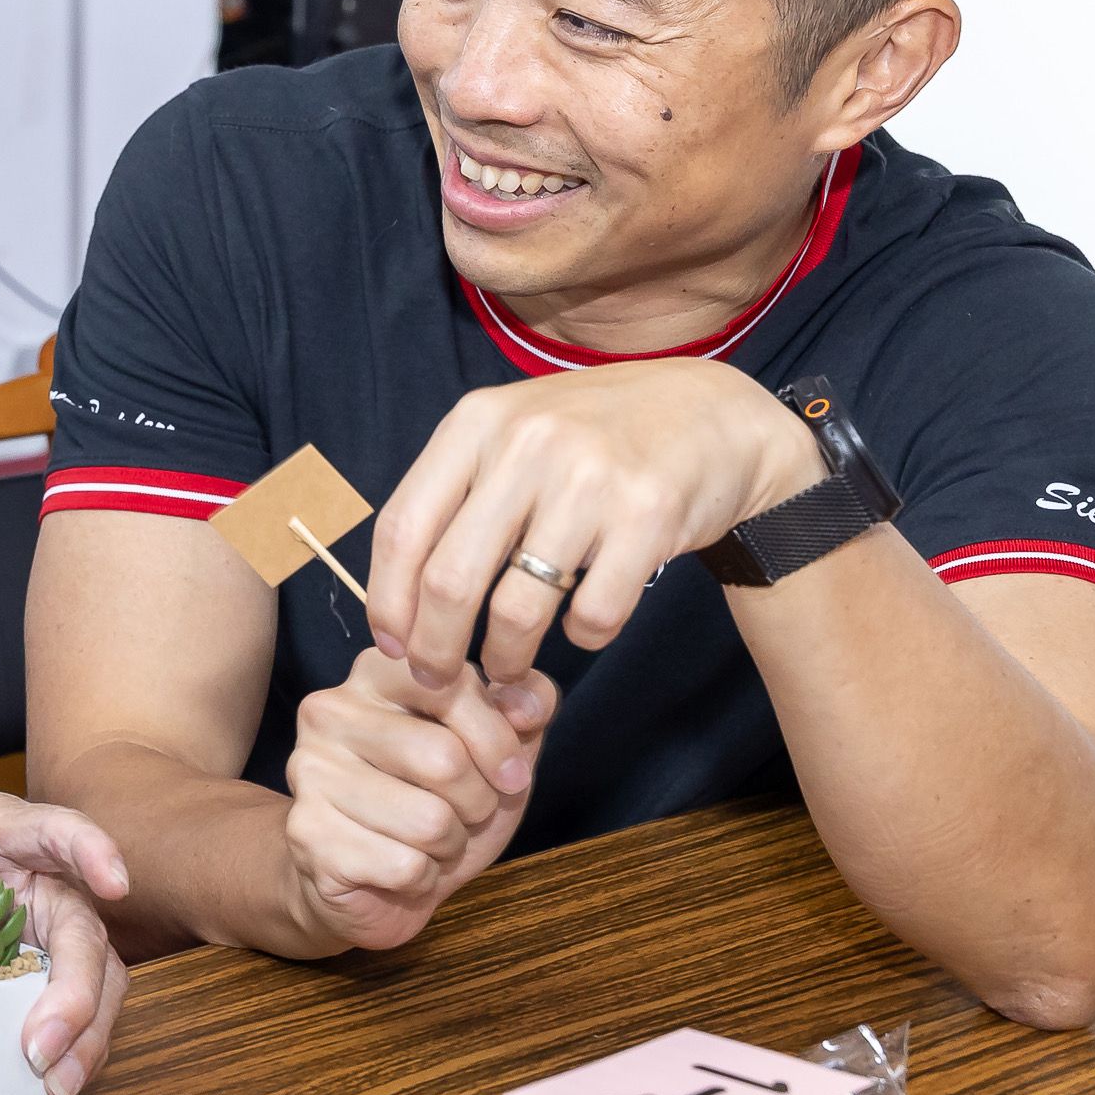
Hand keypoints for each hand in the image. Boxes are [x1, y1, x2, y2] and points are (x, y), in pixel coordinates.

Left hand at [0, 794, 129, 1094]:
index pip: (54, 829)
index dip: (92, 849)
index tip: (115, 884)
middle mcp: (46, 875)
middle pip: (84, 929)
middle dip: (76, 992)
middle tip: (41, 1046)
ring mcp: (61, 924)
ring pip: (100, 976)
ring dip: (86, 1033)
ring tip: (56, 1081)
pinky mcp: (63, 966)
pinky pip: (88, 1007)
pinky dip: (77, 1046)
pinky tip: (55, 1080)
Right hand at [282, 651, 555, 951]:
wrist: (374, 878)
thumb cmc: (439, 801)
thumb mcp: (498, 749)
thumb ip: (526, 706)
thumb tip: (528, 704)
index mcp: (375, 673)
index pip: (454, 686)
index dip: (499, 742)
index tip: (509, 774)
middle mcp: (330, 711)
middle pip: (444, 760)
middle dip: (477, 804)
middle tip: (462, 815)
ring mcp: (309, 772)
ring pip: (429, 821)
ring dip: (449, 846)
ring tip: (428, 842)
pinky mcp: (306, 833)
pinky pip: (405, 867)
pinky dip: (421, 879)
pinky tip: (399, 868)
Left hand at [367, 359, 825, 687]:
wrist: (708, 415)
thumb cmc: (590, 439)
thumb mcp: (511, 434)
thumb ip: (453, 495)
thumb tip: (392, 597)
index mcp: (476, 422)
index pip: (402, 529)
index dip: (386, 601)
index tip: (391, 645)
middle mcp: (527, 443)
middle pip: (450, 581)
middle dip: (435, 649)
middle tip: (438, 679)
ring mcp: (590, 479)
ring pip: (516, 609)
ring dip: (505, 659)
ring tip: (506, 669)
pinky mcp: (649, 516)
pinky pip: (592, 615)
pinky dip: (581, 638)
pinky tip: (581, 627)